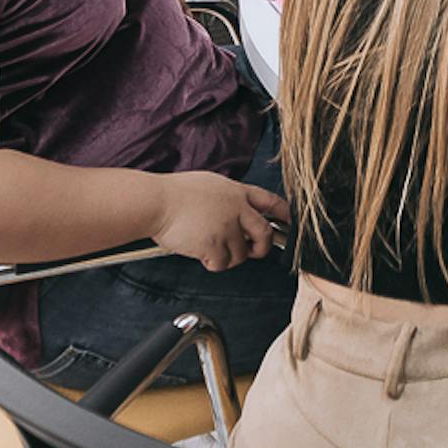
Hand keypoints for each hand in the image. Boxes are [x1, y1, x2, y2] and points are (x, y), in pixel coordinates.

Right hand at [150, 172, 288, 270]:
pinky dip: (211, 262)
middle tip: (253, 251)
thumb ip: (229, 198)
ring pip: (240, 254)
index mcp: (237, 191)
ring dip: (227, 256)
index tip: (290, 224)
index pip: (271, 202)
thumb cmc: (176, 193)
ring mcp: (227, 227)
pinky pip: (221, 264)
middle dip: (262, 248)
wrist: (157, 202)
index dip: (284, 215)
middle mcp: (236, 209)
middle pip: (264, 234)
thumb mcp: (210, 184)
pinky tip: (199, 251)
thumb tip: (239, 211)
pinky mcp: (215, 245)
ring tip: (208, 245)